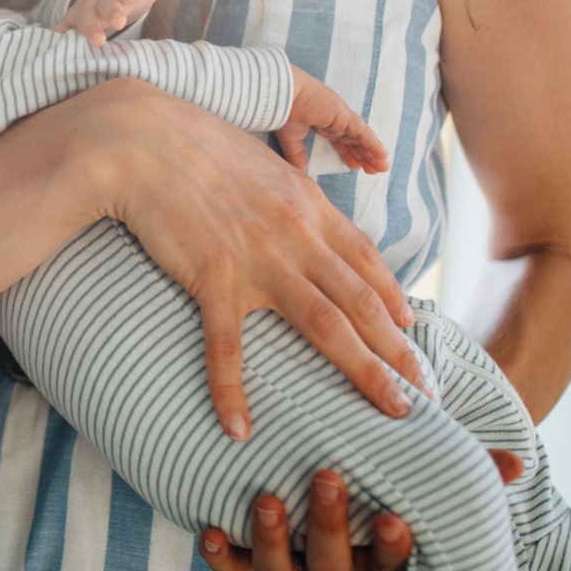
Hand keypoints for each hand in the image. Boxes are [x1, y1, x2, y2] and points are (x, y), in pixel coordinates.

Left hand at [52, 0, 180, 44]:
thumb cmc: (92, 15)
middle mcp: (105, 0)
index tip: (97, 41)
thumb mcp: (79, 23)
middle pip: (106, 5)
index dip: (92, 30)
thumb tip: (49, 36)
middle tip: (117, 23)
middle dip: (111, 13)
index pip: (88, 21)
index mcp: (89, 12)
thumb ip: (67, 30)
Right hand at [67, 79, 425, 438]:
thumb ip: (290, 198)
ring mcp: (259, 260)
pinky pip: (228, 347)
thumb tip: (304, 220)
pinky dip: (232, 391)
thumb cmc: (195, 147)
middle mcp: (298, 236)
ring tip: (394, 410)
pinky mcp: (213, 278)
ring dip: (366, 372)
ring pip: (327, 326)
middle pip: (364, 303)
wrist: (142, 141)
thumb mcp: (262, 166)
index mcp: (309, 207)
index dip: (396, 299)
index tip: (414, 329)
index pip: (367, 262)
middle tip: (428, 391)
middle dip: (401, 350)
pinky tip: (239, 428)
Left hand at [196, 452, 523, 570]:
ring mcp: (292, 562)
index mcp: (384, 558)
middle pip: (333, 567)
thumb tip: (516, 462)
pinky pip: (233, 566)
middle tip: (326, 478)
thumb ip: (467, 468)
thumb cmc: (389, 478)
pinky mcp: (249, 552)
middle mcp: (338, 568)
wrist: (326, 475)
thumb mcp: (425, 472)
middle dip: (328, 526)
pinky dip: (221, 554)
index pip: (395, 565)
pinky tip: (209, 530)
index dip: (394, 548)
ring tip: (264, 499)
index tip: (396, 517)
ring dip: (270, 539)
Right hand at [278, 66, 390, 173]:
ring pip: (362, 138)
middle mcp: (335, 119)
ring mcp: (341, 117)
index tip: (356, 166)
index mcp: (322, 123)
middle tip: (374, 170)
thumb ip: (297, 155)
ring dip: (373, 152)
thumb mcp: (291, 139)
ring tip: (383, 167)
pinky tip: (383, 155)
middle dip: (365, 155)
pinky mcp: (345, 116)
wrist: (281, 97)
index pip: (341, 141)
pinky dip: (374, 144)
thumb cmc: (283, 112)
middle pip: (355, 141)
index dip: (349, 153)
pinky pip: (363, 133)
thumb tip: (300, 171)